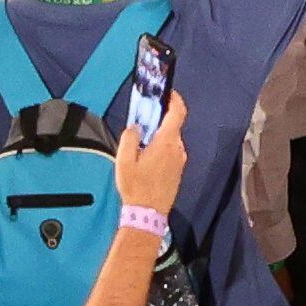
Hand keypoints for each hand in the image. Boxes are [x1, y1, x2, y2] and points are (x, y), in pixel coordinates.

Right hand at [113, 93, 188, 211]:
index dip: (175, 99)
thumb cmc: (136, 187)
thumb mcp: (124, 161)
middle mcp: (178, 149)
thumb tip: (135, 127)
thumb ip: (129, 138)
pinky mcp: (178, 170)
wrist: (148, 213)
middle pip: (172, 127)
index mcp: (167, 142)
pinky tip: (147, 159)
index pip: (178, 113)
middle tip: (144, 121)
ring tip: (141, 145)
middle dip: (159, 121)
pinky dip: (162, 149)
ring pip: (171, 141)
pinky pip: (172, 153)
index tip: (168, 92)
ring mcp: (180, 160)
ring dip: (159, 137)